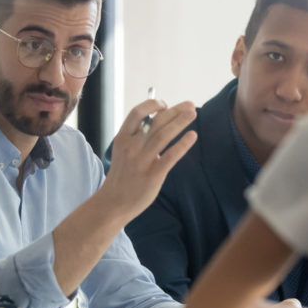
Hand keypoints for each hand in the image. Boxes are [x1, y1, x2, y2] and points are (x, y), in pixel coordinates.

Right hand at [98, 99, 196, 220]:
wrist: (113, 202)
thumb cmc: (122, 174)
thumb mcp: (123, 150)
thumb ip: (138, 136)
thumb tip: (160, 118)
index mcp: (122, 138)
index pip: (137, 113)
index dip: (152, 105)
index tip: (165, 104)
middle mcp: (131, 146)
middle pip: (155, 122)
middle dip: (174, 111)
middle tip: (190, 104)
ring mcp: (142, 160)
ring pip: (163, 135)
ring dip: (180, 122)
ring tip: (193, 113)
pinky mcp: (153, 174)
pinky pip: (170, 156)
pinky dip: (182, 144)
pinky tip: (192, 136)